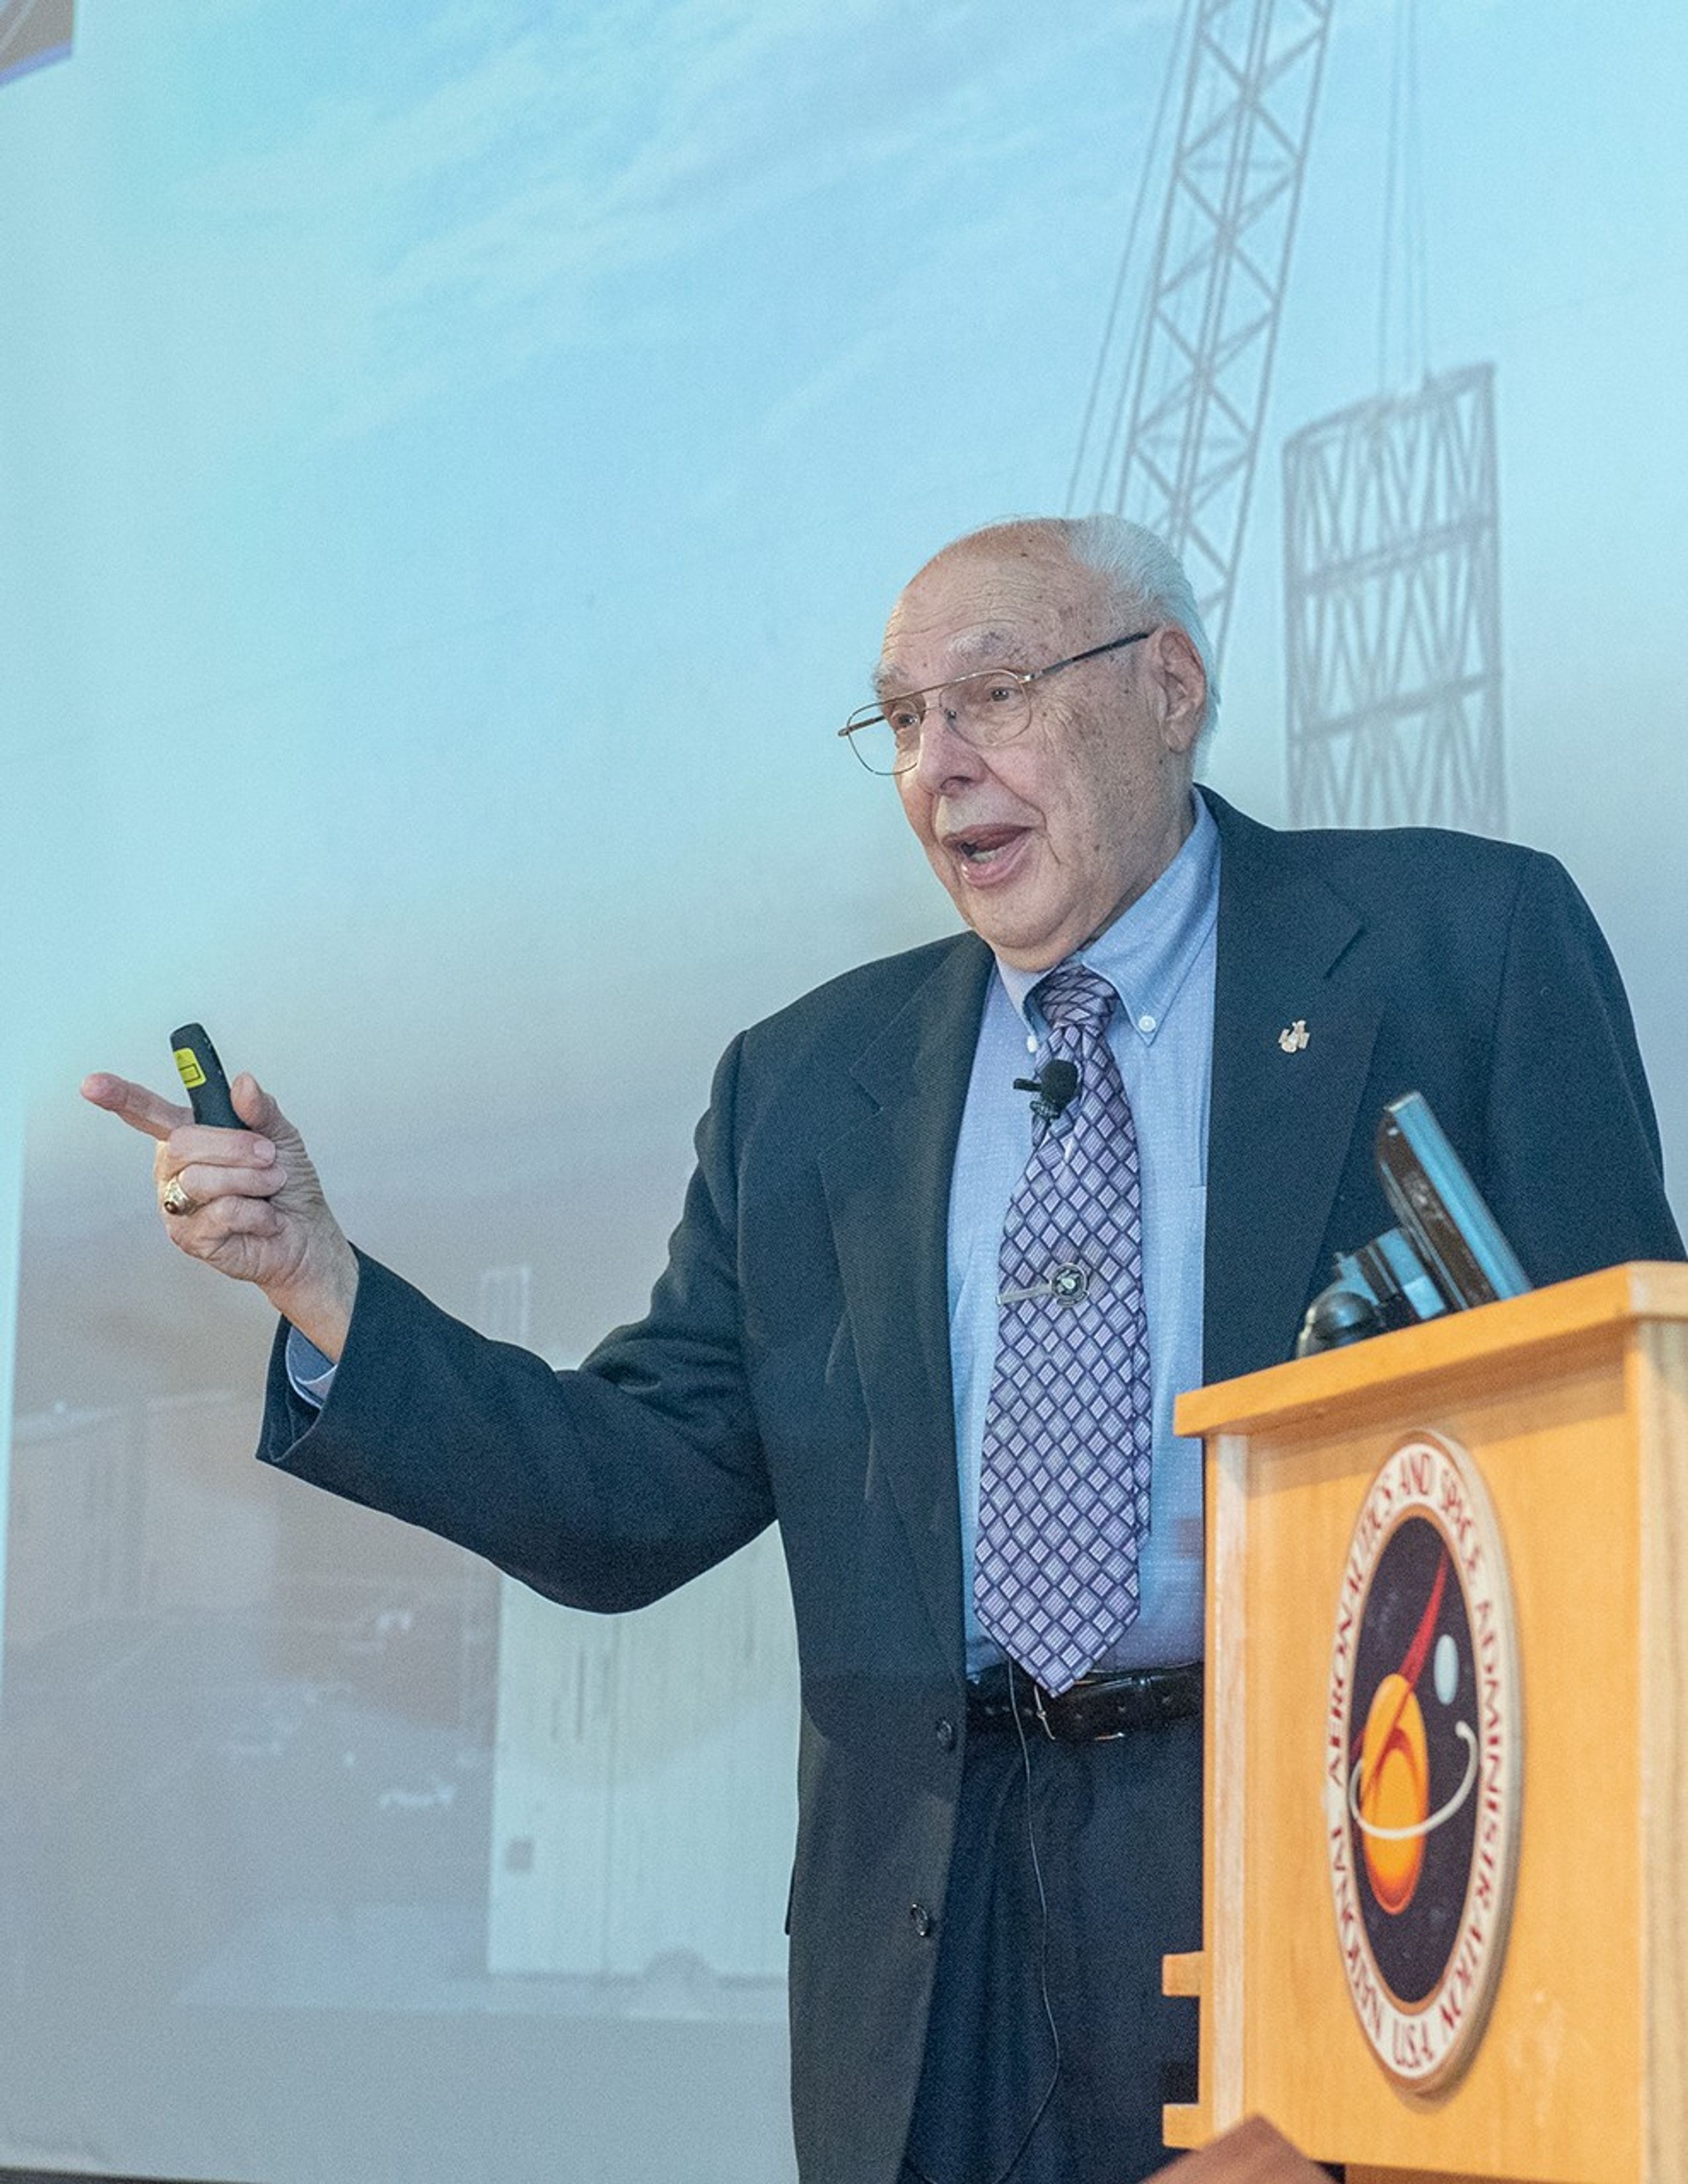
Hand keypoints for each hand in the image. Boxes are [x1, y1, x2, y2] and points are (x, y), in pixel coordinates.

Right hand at [79, 1066, 358, 1360]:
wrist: (306, 1235)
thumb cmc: (286, 1185)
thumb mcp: (281, 1137)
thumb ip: (260, 1109)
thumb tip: (242, 1083)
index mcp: (189, 1137)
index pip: (146, 1112)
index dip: (119, 1096)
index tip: (93, 1084)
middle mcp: (174, 1169)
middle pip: (182, 1144)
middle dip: (235, 1147)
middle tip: (268, 1156)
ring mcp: (176, 1205)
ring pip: (199, 1179)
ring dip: (250, 1180)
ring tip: (270, 1188)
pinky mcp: (187, 1237)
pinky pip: (220, 1213)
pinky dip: (255, 1212)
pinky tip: (263, 1219)